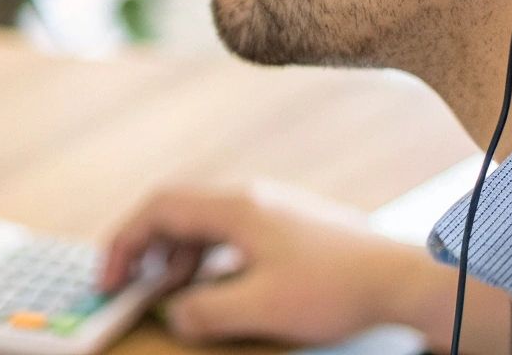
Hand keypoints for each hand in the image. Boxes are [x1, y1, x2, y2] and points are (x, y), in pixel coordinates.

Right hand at [100, 180, 511, 351]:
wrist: (401, 276)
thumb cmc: (336, 287)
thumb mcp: (260, 308)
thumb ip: (206, 311)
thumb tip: (175, 313)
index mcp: (236, 207)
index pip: (159, 208)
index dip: (125, 241)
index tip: (110, 277)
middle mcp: (251, 197)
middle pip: (178, 210)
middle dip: (146, 247)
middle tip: (128, 283)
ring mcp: (272, 207)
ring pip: (205, 222)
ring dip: (178, 255)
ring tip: (170, 291)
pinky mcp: (290, 224)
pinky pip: (231, 232)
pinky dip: (208, 257)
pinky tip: (216, 286)